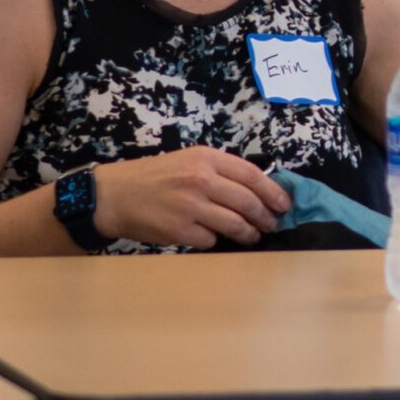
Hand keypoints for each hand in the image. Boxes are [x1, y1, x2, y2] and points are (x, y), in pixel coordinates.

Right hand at [91, 146, 291, 247]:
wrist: (114, 195)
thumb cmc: (154, 177)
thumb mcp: (188, 160)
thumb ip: (219, 171)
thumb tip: (256, 189)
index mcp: (205, 158)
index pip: (252, 175)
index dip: (273, 192)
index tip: (284, 204)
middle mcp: (200, 180)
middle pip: (248, 202)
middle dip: (265, 217)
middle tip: (271, 224)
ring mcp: (190, 206)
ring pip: (234, 224)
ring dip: (248, 233)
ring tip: (252, 236)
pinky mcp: (179, 230)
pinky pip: (211, 240)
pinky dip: (216, 241)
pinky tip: (215, 239)